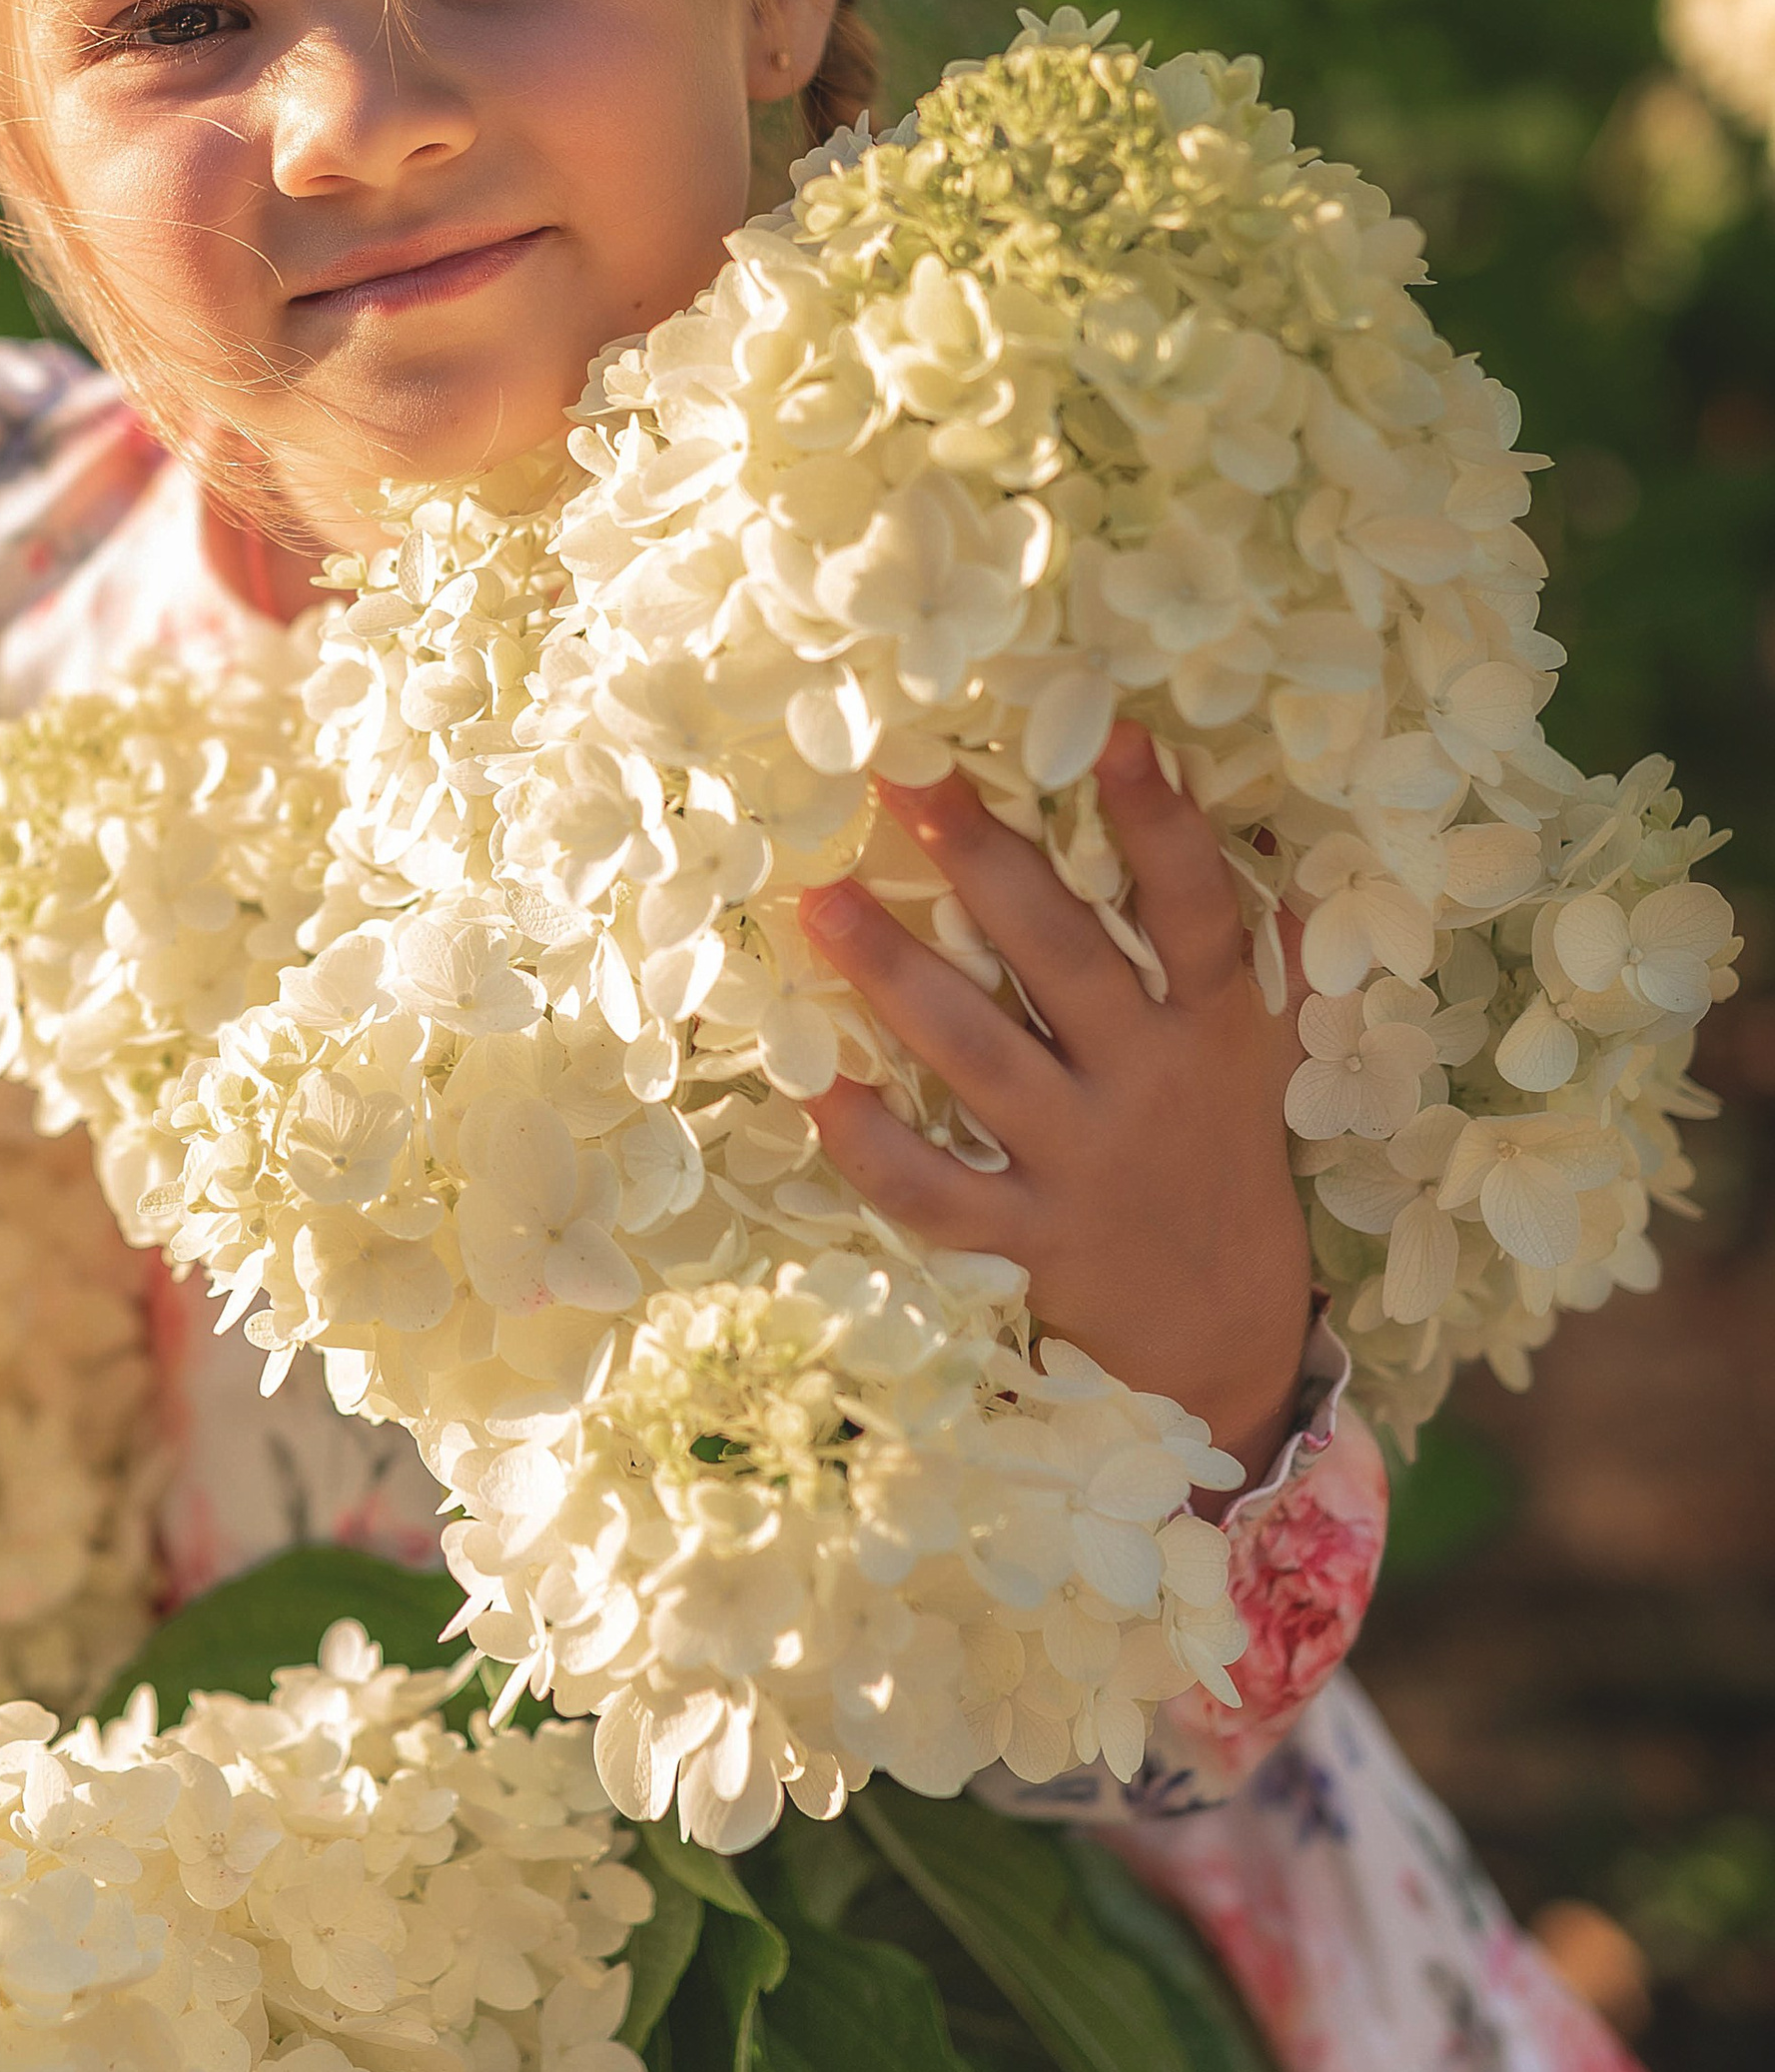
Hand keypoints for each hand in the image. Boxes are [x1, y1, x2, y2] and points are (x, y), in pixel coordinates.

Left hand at [798, 724, 1311, 1484]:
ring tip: (818, 899)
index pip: (1196, 909)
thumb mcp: (1263, 1050)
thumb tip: (1252, 806)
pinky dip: (871, 1142)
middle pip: (1062, 958)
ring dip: (894, 975)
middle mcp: (1152, 1084)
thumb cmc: (1223, 1152)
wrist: (1226, 1339)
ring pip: (979, 1056)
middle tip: (901, 777)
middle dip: (982, 861)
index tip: (1112, 731)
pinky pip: (936, 1189)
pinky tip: (808, 1082)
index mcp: (1216, 1026)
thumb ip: (1253, 941)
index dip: (1160, 822)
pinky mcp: (1028, 1240)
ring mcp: (1085, 1164)